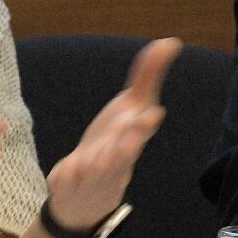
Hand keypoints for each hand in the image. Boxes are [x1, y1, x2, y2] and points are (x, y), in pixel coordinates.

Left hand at [44, 37, 182, 230]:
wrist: (87, 195)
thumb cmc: (114, 145)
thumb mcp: (130, 109)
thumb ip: (148, 76)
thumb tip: (170, 41)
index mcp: (130, 141)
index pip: (140, 133)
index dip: (145, 125)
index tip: (154, 113)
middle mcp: (114, 160)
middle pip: (123, 153)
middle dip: (128, 144)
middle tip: (133, 131)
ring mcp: (90, 174)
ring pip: (96, 169)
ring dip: (99, 163)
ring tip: (98, 158)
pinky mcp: (67, 183)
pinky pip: (66, 178)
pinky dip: (67, 175)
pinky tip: (67, 170)